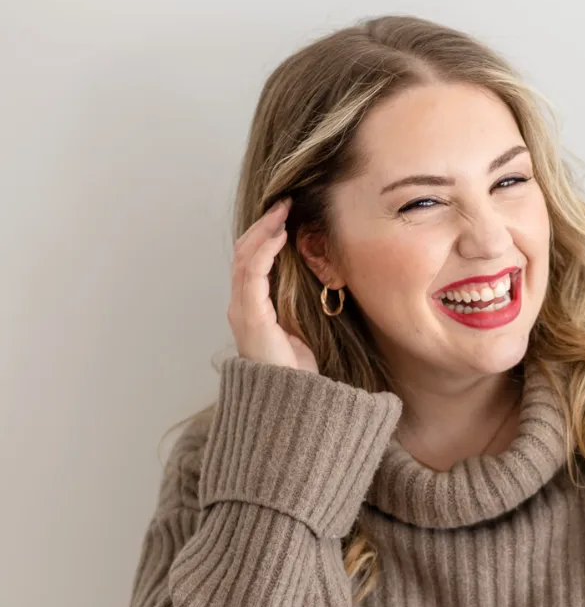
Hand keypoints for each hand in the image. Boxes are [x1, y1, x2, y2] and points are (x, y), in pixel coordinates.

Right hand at [228, 196, 318, 372]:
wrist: (291, 403)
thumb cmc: (298, 374)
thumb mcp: (300, 333)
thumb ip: (298, 308)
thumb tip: (321, 284)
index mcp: (252, 310)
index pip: (251, 263)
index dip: (265, 237)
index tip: (286, 215)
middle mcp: (241, 307)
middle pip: (244, 254)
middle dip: (262, 226)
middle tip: (283, 203)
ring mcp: (243, 310)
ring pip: (245, 258)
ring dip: (263, 231)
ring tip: (281, 211)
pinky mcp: (250, 316)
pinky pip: (252, 273)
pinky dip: (265, 250)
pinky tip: (279, 235)